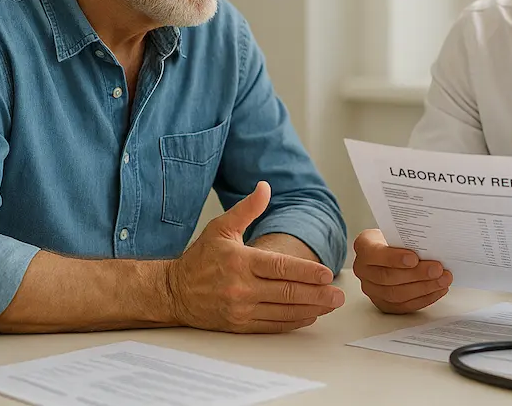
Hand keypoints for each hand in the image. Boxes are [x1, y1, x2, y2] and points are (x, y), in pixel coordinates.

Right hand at [166, 181, 344, 332]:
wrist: (173, 292)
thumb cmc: (200, 258)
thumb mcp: (221, 228)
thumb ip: (247, 209)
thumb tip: (265, 187)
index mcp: (240, 261)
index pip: (281, 267)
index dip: (307, 271)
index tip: (327, 273)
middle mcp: (241, 288)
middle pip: (287, 292)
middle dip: (317, 294)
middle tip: (339, 294)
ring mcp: (240, 309)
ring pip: (283, 311)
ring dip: (311, 309)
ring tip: (331, 304)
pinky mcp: (239, 325)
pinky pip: (272, 325)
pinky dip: (293, 321)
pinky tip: (309, 315)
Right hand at [352, 229, 451, 312]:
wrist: (389, 251)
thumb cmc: (395, 239)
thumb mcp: (397, 231)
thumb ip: (408, 237)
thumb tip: (433, 244)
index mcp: (364, 247)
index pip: (375, 254)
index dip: (394, 258)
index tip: (414, 258)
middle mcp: (363, 270)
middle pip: (388, 277)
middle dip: (416, 274)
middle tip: (437, 269)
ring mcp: (372, 289)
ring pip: (396, 294)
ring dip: (424, 288)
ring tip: (443, 280)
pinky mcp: (383, 303)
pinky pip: (404, 305)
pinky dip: (424, 298)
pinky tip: (438, 290)